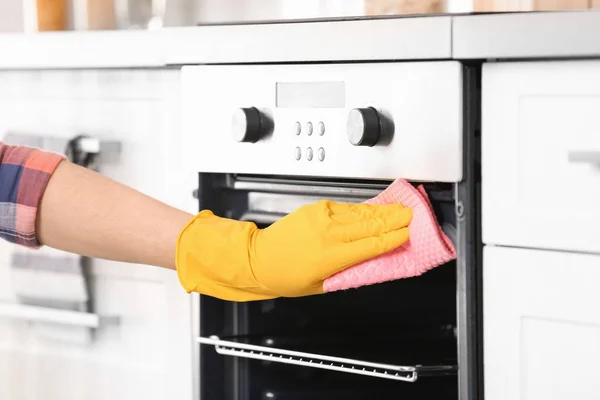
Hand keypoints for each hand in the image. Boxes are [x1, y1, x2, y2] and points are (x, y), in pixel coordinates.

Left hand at [175, 200, 411, 300]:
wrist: (259, 259)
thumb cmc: (288, 277)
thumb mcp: (323, 285)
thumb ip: (349, 271)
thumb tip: (372, 261)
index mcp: (330, 256)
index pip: (371, 244)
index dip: (393, 238)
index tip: (408, 233)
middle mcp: (327, 233)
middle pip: (370, 223)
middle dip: (394, 218)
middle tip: (412, 214)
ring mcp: (321, 217)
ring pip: (359, 213)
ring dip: (381, 211)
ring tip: (398, 209)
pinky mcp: (316, 208)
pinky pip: (345, 208)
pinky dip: (361, 208)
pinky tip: (372, 209)